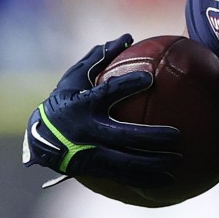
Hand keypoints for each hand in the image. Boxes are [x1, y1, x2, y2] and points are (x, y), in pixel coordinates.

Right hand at [24, 36, 185, 188]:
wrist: (40, 138)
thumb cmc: (64, 101)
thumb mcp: (75, 79)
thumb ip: (100, 59)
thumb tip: (127, 36)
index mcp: (84, 104)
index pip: (108, 93)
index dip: (128, 85)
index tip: (150, 79)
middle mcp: (88, 130)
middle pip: (124, 136)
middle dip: (151, 137)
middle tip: (177, 136)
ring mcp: (91, 153)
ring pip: (126, 162)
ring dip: (154, 164)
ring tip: (178, 162)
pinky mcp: (95, 170)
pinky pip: (124, 177)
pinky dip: (147, 181)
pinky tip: (169, 181)